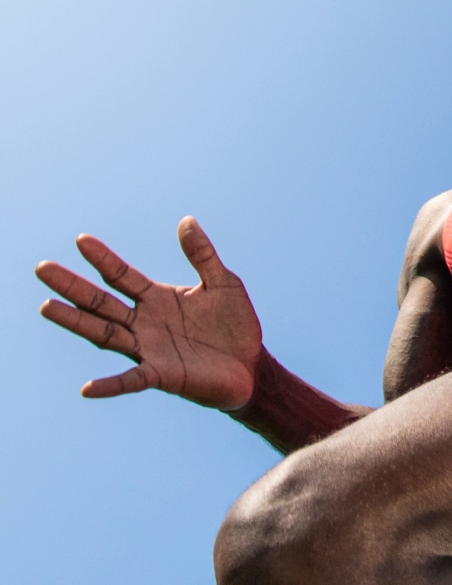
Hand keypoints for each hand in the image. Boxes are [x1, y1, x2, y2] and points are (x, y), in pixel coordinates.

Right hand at [36, 216, 261, 409]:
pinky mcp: (162, 376)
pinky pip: (132, 381)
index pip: (122, 276)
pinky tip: (87, 389)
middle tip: (43, 269)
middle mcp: (145, 323)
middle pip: (102, 302)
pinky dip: (110, 385)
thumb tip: (186, 220)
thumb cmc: (234, 324)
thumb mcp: (222, 283)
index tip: (81, 240)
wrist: (251, 365)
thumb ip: (202, 255)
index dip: (103, 259)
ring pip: (105, 335)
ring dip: (76, 323)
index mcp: (157, 299)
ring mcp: (149, 350)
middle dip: (73, 287)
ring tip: (46, 307)